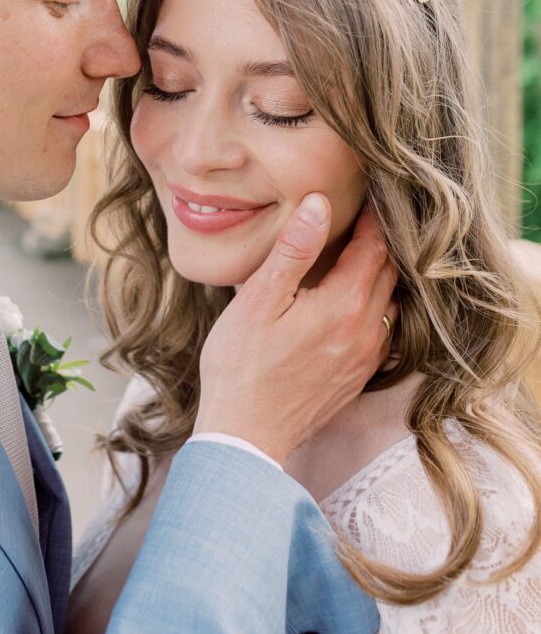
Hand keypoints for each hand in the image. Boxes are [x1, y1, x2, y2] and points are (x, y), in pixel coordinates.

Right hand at [194, 194, 397, 464]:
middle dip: (380, 242)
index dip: (372, 219)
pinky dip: (376, 306)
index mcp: (344, 306)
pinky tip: (354, 300)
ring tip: (361, 253)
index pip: (374, 247)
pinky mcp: (359, 377)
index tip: (364, 197)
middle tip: (365, 218)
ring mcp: (366, 358)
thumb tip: (319, 205)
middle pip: (389, 273)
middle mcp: (366, 331)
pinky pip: (383, 331)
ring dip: (381, 275)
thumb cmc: (241, 366)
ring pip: (391, 303)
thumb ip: (293, 250)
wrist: (246, 436)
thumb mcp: (259, 299)